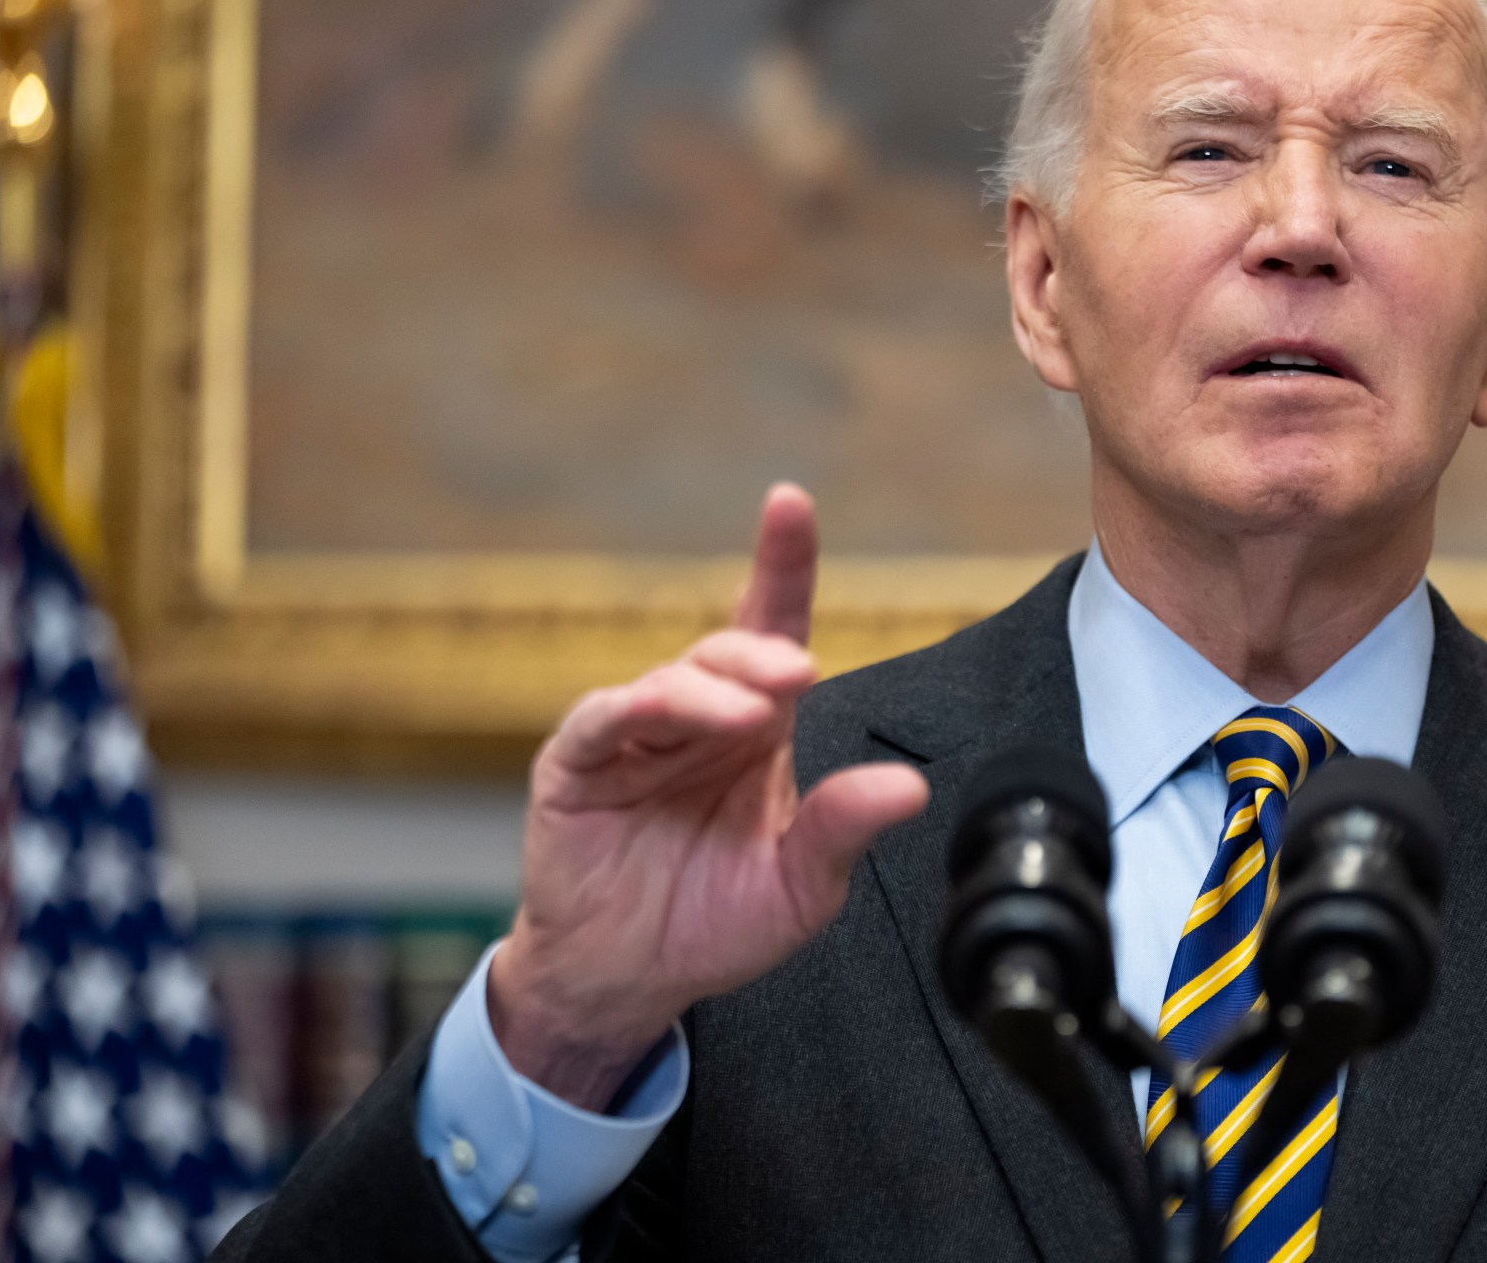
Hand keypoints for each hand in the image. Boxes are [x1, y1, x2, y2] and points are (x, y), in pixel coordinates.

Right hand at [488, 484, 929, 1107]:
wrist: (629, 981)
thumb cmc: (714, 922)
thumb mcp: (800, 887)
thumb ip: (843, 831)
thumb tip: (907, 790)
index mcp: (756, 729)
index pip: (774, 629)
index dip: (782, 564)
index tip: (791, 504)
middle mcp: (698, 719)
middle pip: (728, 649)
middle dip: (762, 651)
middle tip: (795, 675)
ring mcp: (634, 736)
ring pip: (673, 680)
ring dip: (712, 690)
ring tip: (752, 716)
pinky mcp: (579, 764)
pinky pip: (605, 720)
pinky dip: (636, 710)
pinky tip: (662, 716)